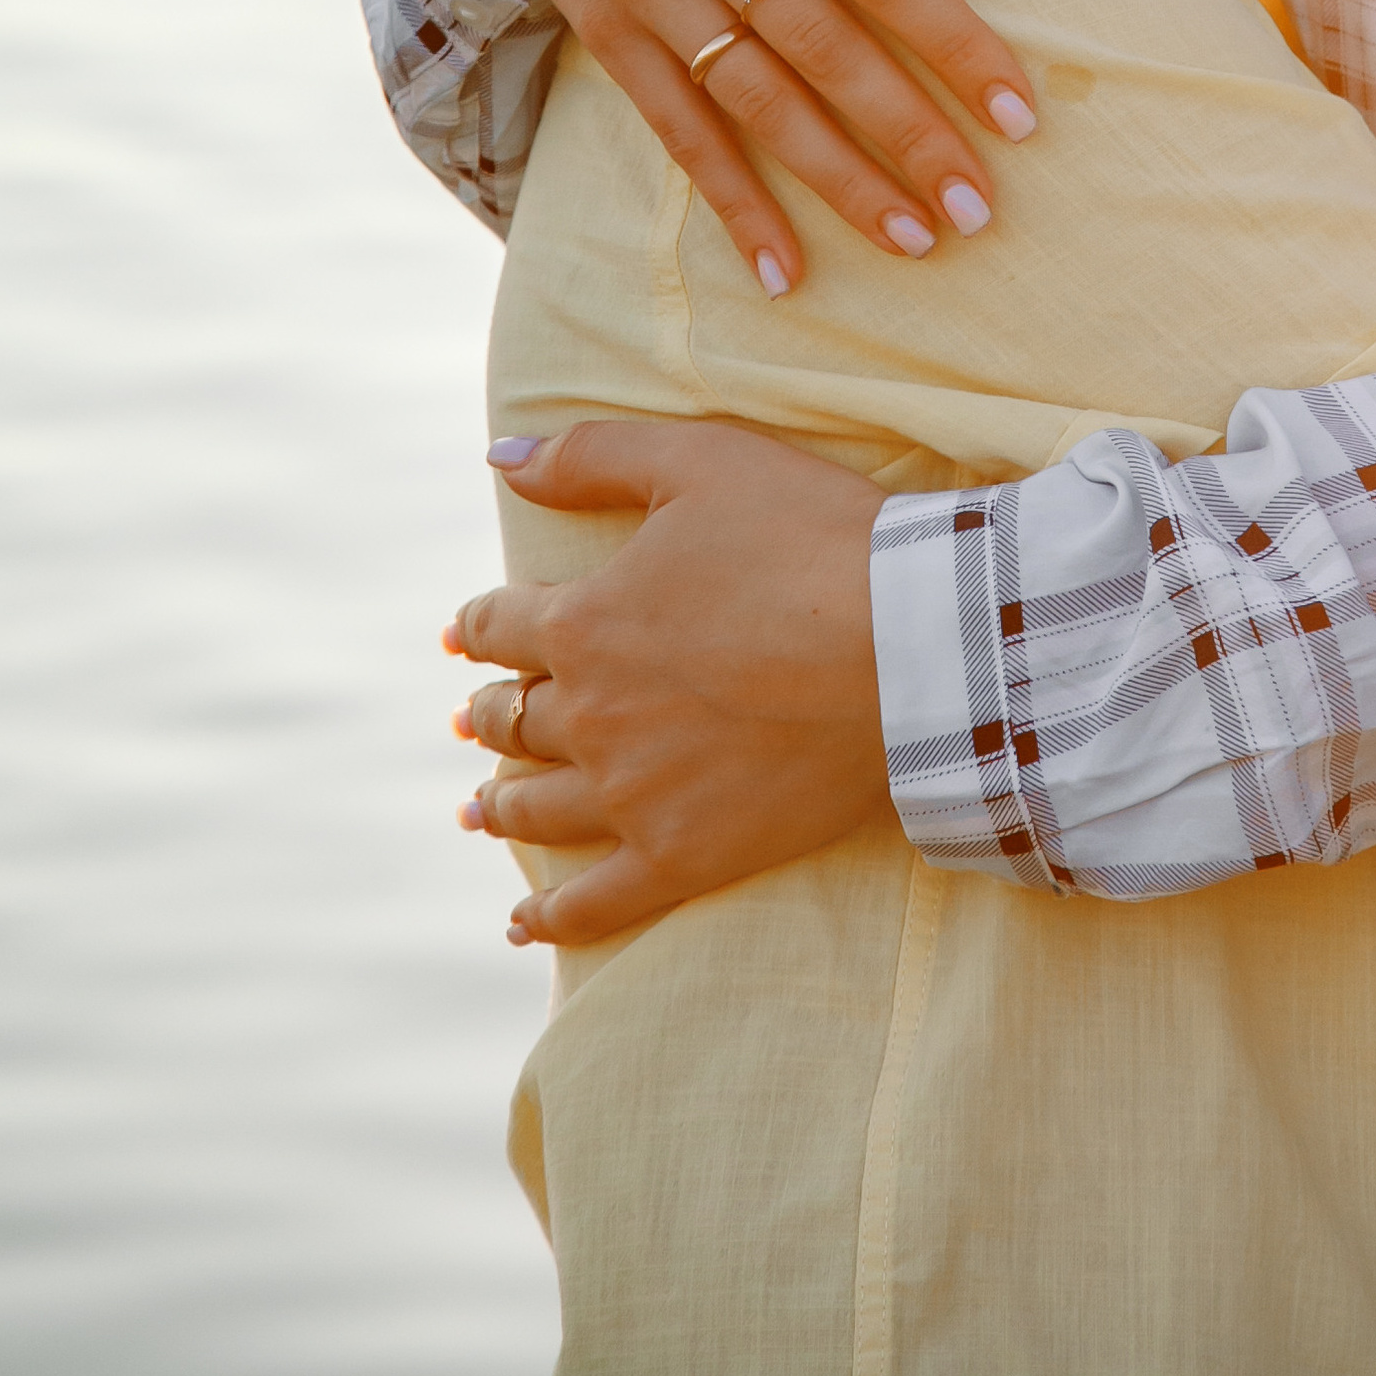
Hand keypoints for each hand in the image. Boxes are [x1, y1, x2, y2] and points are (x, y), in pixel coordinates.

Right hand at [442, 0, 1036, 285]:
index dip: (951, 41)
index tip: (1018, 112)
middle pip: (822, 46)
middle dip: (906, 132)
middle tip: (978, 207)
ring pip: (755, 99)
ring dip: (836, 178)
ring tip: (911, 239)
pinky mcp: (604, 29)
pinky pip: (675, 127)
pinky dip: (730, 199)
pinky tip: (782, 267)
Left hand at [448, 416, 893, 947]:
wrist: (910, 646)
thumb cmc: (809, 538)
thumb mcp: (698, 459)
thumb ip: (591, 455)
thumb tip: (500, 457)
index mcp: (584, 622)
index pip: (501, 626)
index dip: (479, 626)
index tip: (466, 634)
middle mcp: (592, 716)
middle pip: (513, 720)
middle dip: (489, 713)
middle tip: (475, 718)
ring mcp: (633, 795)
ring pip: (537, 808)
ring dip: (500, 803)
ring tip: (481, 807)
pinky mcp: (684, 856)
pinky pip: (593, 903)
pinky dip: (548, 915)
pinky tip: (522, 920)